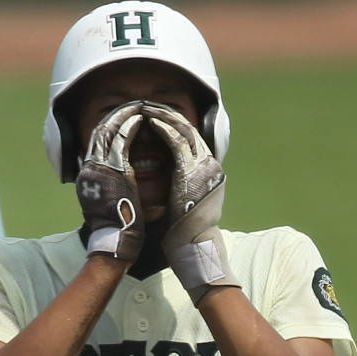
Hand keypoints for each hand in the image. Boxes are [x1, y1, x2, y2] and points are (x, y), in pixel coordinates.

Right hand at [76, 102, 144, 263]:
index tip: (125, 122)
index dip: (111, 130)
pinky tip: (141, 118)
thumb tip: (156, 207)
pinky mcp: (113, 169)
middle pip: (100, 132)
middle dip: (116, 117)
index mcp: (90, 179)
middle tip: (132, 107)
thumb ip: (138, 208)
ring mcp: (98, 167)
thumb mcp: (124, 215)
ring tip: (138, 107)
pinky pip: (120, 138)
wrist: (116, 246)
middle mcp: (89, 169)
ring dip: (124, 116)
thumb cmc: (122, 236)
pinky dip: (130, 126)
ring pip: (108, 129)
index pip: (97, 145)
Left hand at [146, 106, 240, 304]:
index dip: (173, 124)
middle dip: (168, 114)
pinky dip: (163, 128)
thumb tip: (170, 182)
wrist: (192, 250)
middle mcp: (209, 165)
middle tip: (149, 104)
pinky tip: (150, 120)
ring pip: (183, 129)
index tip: (157, 116)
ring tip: (147, 107)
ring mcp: (203, 166)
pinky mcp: (191, 171)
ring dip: (163, 116)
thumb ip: (181, 187)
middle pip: (189, 129)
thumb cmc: (184, 235)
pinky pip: (176, 140)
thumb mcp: (184, 204)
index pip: (191, 139)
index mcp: (208, 172)